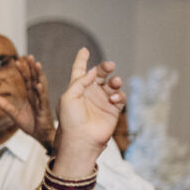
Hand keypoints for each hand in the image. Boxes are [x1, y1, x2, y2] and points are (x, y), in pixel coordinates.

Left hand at [0, 56, 53, 147]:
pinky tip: (38, 84)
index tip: (18, 59)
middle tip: (27, 56)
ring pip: (40, 85)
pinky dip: (41, 91)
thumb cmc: (31, 124)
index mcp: (30, 96)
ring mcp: (41, 101)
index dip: (22, 70)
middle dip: (30, 67)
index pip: (26, 80)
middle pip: (33, 79)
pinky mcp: (44, 108)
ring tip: (36, 64)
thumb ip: (5, 106)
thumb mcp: (14, 115)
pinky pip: (42, 98)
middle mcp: (36, 96)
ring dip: (38, 75)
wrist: (40, 135)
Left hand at [53, 48, 125, 176]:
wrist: (81, 140)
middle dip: (105, 67)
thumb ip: (80, 81)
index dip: (81, 60)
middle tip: (109, 66)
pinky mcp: (113, 110)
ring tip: (115, 82)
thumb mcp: (69, 97)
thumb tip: (93, 71)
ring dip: (115, 81)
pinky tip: (113, 99)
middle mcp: (90, 93)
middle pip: (99, 74)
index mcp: (76, 89)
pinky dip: (119, 95)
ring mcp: (102, 101)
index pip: (79, 71)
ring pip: (112, 84)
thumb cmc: (70, 120)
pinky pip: (120, 97)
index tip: (84, 50)